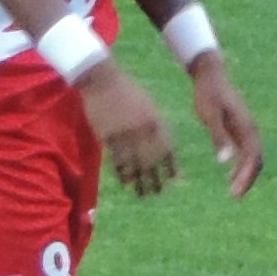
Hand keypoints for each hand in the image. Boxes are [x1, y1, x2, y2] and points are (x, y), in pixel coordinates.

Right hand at [80, 58, 178, 197]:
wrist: (104, 81)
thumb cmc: (128, 92)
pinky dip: (121, 172)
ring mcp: (125, 134)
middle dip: (155, 178)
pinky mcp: (108, 136)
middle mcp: (143, 131)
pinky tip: (125, 182)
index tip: (172, 180)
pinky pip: (116, 158)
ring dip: (139, 180)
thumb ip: (155, 126)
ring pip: (134, 163)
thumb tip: (163, 145)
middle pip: (151, 160)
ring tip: (142, 194)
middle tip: (157, 193)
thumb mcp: (149, 107)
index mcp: (156, 122)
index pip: (167, 149)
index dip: (170, 166)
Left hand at [185, 55, 262, 197]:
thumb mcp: (209, 116)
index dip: (246, 176)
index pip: (252, 157)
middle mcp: (251, 129)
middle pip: (257, 160)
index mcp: (246, 127)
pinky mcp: (240, 128)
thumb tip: (225, 161)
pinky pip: (247, 151)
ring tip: (233, 191)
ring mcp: (247, 129)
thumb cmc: (207, 94)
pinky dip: (242, 165)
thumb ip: (219, 137)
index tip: (235, 192)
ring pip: (253, 157)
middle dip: (248, 179)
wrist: (210, 75)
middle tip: (234, 196)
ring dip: (246, 174)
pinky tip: (229, 174)